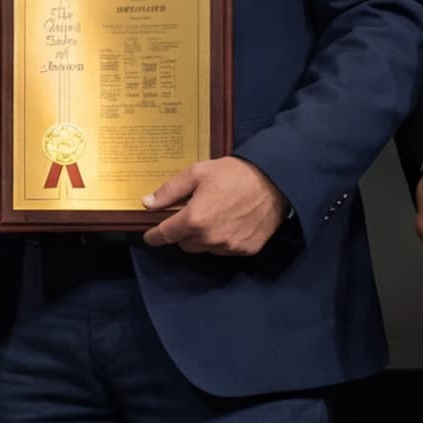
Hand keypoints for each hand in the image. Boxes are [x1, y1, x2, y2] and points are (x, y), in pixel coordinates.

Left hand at [142, 155, 283, 256]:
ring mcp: (229, 246)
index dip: (154, 236)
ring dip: (203, 237)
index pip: (165, 236)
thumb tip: (147, 204)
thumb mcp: (197, 173)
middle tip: (193, 213)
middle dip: (183, 231)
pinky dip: (223, 240)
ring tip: (215, 216)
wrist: (275, 181)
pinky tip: (231, 223)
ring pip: (204, 248)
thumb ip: (170, 191)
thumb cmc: (234, 174)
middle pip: (184, 243)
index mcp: (194, 220)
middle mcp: (210, 238)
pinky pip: (224, 250)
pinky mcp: (245, 249)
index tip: (151, 235)